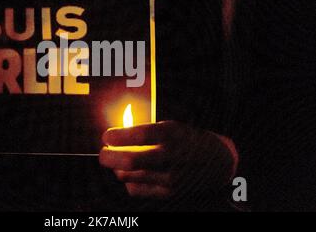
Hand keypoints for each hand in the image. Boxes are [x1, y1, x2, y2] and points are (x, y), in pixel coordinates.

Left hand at [99, 121, 236, 199]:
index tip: (107, 136)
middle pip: (130, 160)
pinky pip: (134, 189)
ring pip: (128, 175)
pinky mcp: (167, 192)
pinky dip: (128, 180)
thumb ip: (145, 131)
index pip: (140, 135)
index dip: (118, 136)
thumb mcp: (171, 127)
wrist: (217, 162)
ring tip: (119, 160)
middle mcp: (171, 157)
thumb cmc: (188, 140)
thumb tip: (115, 137)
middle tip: (103, 152)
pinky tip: (133, 173)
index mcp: (172, 134)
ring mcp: (169, 177)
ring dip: (117, 168)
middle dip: (109, 156)